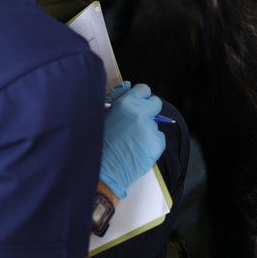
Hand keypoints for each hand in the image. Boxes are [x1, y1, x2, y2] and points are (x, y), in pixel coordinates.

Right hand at [100, 82, 165, 198]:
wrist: (101, 171)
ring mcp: (151, 128)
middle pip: (156, 104)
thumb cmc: (98, 143)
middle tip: (137, 123)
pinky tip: (137, 151)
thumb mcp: (103, 116)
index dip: (141, 97)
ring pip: (154, 124)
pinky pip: (158, 139)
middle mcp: (141, 113)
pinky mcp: (158, 143)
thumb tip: (128, 86)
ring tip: (130, 143)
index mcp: (126, 103)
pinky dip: (150, 144)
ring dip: (146, 130)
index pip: (144, 89)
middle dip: (149, 111)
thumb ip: (117, 101)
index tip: (137, 104)